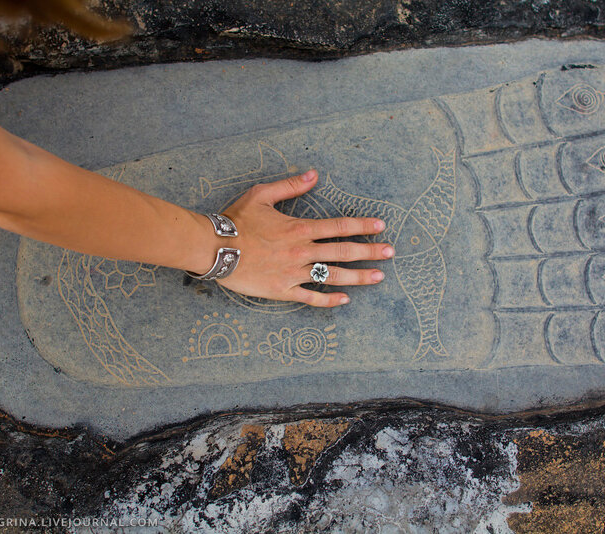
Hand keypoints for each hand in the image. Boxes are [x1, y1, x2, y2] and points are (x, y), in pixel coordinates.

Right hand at [217, 169, 393, 306]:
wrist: (214, 248)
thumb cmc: (236, 220)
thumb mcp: (262, 194)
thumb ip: (291, 186)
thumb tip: (314, 175)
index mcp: (299, 228)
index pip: (339, 227)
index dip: (362, 226)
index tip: (381, 226)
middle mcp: (302, 251)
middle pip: (343, 251)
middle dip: (370, 251)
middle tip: (391, 253)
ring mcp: (294, 272)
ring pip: (333, 275)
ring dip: (358, 276)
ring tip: (378, 277)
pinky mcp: (283, 290)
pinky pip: (311, 297)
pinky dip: (329, 299)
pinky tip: (344, 299)